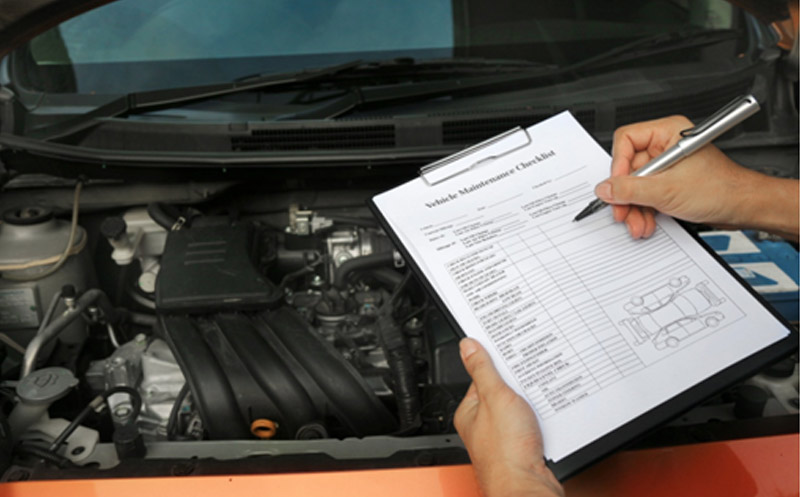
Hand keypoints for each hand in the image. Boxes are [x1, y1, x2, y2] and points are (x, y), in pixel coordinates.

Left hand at [454, 338, 563, 496]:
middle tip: (527, 382)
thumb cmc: (505, 451)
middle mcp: (484, 425)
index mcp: (470, 411)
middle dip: (518, 386)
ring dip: (532, 404)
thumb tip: (468, 346)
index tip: (510, 355)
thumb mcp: (494, 397)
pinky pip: (533, 425)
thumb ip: (482, 369)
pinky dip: (541, 420)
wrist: (526, 487)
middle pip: (503, 392)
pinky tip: (545, 420)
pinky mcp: (523, 448)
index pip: (482, 377)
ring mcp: (504, 437)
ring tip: (536, 403)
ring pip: (521, 410)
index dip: (498, 365)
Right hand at [594, 116, 797, 239]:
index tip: (616, 186)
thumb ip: (631, 189)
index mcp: (668, 132)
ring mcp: (667, 166)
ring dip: (634, 208)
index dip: (618, 164)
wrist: (742, 208)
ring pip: (636, 185)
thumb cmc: (720, 189)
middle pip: (628, 167)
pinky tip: (646, 222)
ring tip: (638, 223)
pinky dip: (643, 210)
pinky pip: (646, 194)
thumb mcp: (667, 190)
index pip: (627, 140)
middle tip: (622, 211)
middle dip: (626, 195)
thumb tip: (605, 188)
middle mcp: (666, 146)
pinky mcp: (669, 182)